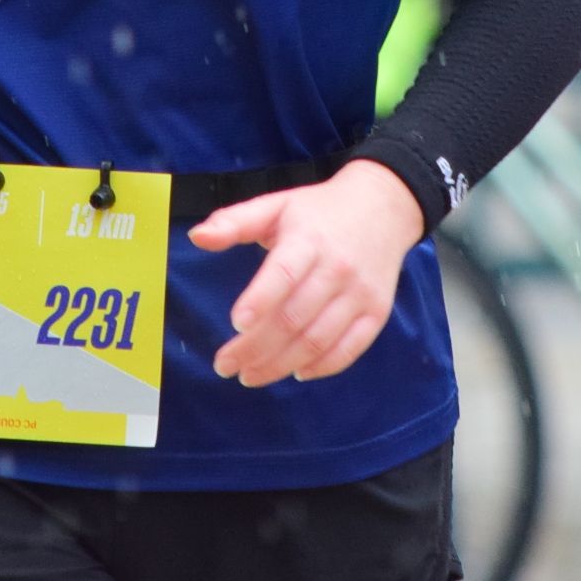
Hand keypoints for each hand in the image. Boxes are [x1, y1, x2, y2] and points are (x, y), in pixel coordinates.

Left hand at [187, 159, 424, 386]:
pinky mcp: (376, 313)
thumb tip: (197, 237)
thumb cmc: (318, 211)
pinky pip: (349, 349)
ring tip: (250, 375)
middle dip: (256, 348)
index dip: (260, 300)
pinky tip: (295, 372)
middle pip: (295, 317)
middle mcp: (337, 268)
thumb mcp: (276, 205)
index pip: (284, 273)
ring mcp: (360, 294)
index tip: (236, 323)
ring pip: (318, 339)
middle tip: (225, 365)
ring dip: (280, 364)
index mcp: (308, 239)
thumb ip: (235, 222)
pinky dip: (322, 367)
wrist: (383, 208)